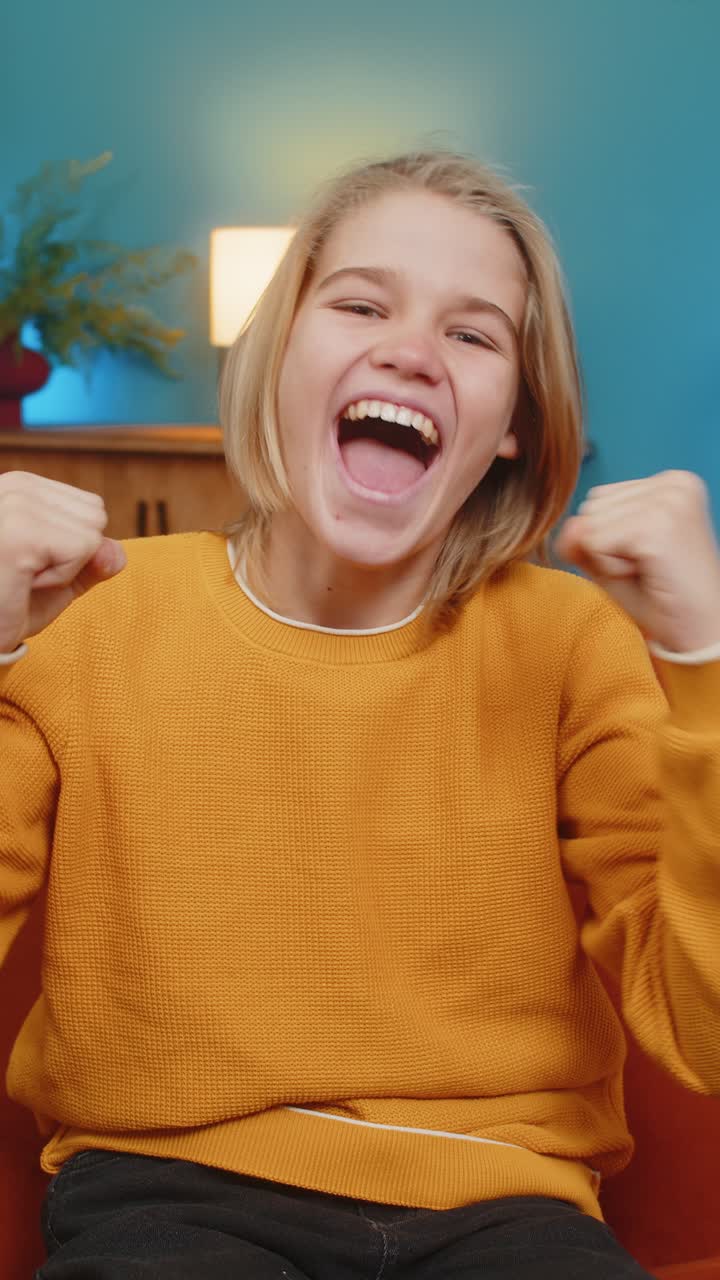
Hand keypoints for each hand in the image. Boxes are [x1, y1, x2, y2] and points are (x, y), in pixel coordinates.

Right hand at [0, 471, 125, 653]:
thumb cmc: (11, 606)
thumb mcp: (60, 579)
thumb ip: (94, 560)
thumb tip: (118, 553)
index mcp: (20, 485)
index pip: (91, 507)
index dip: (72, 548)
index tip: (31, 564)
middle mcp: (13, 486)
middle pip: (96, 515)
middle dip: (72, 557)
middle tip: (27, 574)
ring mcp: (13, 506)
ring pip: (91, 534)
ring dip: (64, 570)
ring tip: (22, 578)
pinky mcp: (19, 534)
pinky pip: (82, 550)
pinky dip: (61, 579)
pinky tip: (22, 584)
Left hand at [555, 470, 719, 653]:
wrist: (700, 631)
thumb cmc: (663, 600)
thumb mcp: (613, 561)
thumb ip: (583, 538)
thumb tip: (569, 525)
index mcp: (670, 482)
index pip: (600, 499)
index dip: (610, 538)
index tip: (649, 557)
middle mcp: (673, 483)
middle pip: (592, 507)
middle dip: (607, 546)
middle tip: (649, 567)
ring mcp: (667, 500)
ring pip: (591, 524)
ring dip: (609, 558)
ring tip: (649, 570)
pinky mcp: (656, 524)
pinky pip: (595, 543)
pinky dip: (611, 568)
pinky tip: (647, 574)